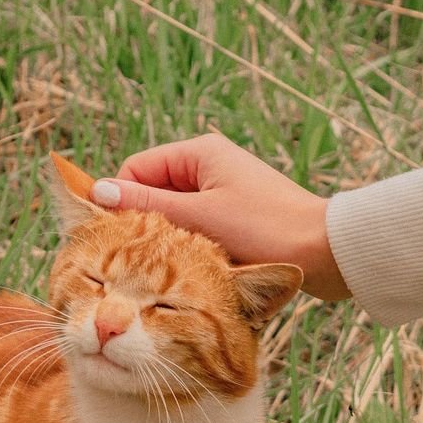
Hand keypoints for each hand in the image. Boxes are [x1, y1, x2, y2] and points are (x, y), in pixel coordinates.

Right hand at [90, 134, 350, 299]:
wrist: (325, 252)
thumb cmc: (265, 229)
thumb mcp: (198, 217)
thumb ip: (147, 206)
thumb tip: (97, 192)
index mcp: (199, 153)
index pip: (136, 170)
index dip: (120, 202)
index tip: (111, 238)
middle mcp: (209, 166)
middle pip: (153, 193)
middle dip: (144, 224)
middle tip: (135, 259)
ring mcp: (223, 192)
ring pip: (173, 215)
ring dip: (167, 239)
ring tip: (167, 266)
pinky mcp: (235, 217)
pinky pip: (196, 228)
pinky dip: (189, 247)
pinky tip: (191, 268)